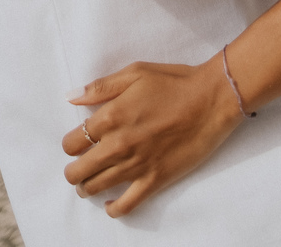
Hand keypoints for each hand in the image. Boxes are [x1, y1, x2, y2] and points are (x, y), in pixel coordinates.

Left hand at [63, 57, 242, 216]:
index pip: (72, 142)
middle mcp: (118, 145)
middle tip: (79, 166)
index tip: (76, 143)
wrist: (210, 101)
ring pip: (96, 188)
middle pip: (78, 171)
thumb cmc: (174, 82)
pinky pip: (126, 205)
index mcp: (111, 116)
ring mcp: (135, 165)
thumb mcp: (135, 73)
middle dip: (73, 170)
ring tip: (89, 183)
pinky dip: (113, 209)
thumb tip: (71, 97)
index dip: (70, 144)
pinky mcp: (154, 180)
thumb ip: (100, 87)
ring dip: (87, 188)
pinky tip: (110, 204)